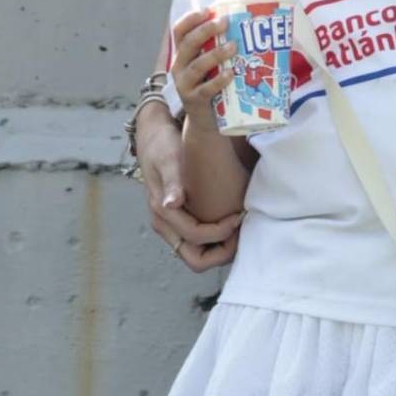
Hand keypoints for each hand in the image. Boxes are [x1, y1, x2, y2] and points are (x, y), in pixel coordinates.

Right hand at [134, 97, 241, 270]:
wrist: (153, 135)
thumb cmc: (163, 145)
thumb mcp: (169, 158)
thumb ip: (173, 181)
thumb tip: (172, 204)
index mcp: (162, 212)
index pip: (195, 237)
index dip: (221, 232)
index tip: (239, 216)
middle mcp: (164, 224)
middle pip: (195, 259)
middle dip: (222, 253)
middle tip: (242, 231)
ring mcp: (170, 224)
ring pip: (197, 254)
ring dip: (220, 248)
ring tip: (239, 228)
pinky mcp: (178, 218)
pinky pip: (198, 242)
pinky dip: (216, 239)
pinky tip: (230, 221)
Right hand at [171, 8, 234, 131]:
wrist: (206, 120)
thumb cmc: (212, 83)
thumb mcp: (212, 63)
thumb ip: (219, 45)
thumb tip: (244, 22)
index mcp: (183, 54)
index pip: (179, 31)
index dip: (191, 18)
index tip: (208, 10)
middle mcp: (179, 67)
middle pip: (187, 44)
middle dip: (205, 31)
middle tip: (225, 23)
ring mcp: (184, 85)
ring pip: (196, 66)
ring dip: (215, 54)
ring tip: (233, 46)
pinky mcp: (194, 101)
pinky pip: (205, 89)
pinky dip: (218, 80)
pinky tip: (230, 74)